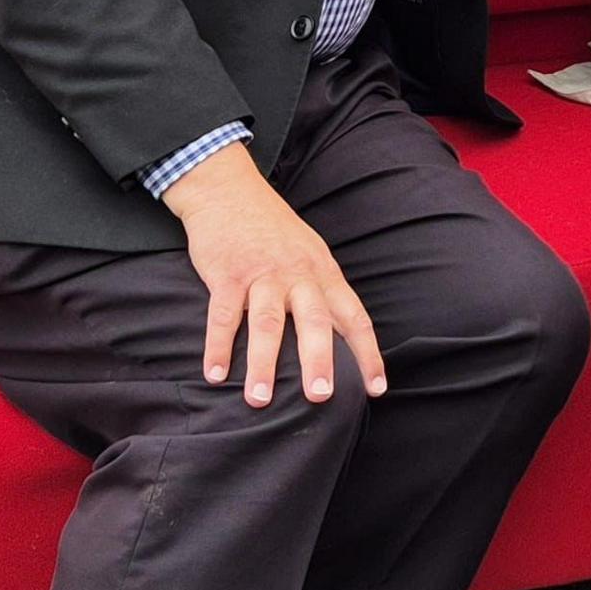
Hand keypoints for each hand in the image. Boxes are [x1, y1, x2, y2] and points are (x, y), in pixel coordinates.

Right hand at [164, 145, 382, 406]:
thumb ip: (322, 292)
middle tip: (320, 397)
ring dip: (263, 364)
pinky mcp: (227, 273)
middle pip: (315, 321)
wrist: (230, 189)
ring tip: (260, 400)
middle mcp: (298, 275)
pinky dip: (218, 346)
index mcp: (323, 273)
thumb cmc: (273, 230)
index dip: (367, 353)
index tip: (376, 389)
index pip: (354, 317)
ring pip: (267, 323)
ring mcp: (262, 274)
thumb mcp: (310, 254)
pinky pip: (224, 315)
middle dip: (319, 361)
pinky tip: (214, 374)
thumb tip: (341, 339)